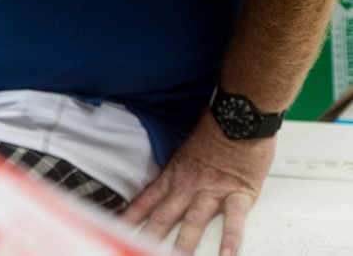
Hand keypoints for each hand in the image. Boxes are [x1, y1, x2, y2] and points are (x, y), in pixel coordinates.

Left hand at [122, 110, 274, 254]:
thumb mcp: (188, 149)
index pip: (148, 199)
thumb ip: (179, 169)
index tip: (117, 228)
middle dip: (150, 236)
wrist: (239, 114)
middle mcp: (190, 184)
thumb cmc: (217, 128)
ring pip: (193, 221)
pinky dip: (230, 239)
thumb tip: (170, 184)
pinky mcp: (238, 192)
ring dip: (183, 243)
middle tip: (136, 249)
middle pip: (164, 215)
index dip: (132, 216)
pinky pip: (234, 219)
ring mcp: (213, 190)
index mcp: (176, 173)